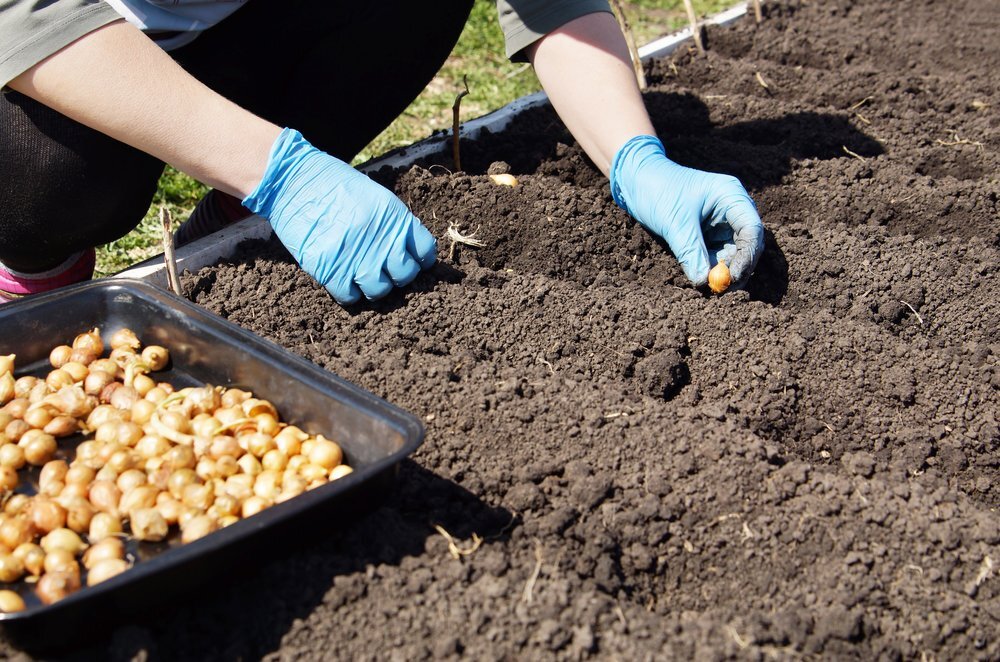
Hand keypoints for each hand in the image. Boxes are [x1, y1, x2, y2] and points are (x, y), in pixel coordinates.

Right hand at [243, 128, 435, 303]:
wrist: (293, 181)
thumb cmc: (334, 186)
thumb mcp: (375, 197)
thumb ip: (394, 224)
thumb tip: (408, 252)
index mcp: (395, 217)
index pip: (425, 251)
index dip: (420, 259)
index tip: (412, 260)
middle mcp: (380, 239)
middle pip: (405, 275)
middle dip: (398, 276)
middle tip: (385, 270)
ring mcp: (355, 256)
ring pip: (379, 290)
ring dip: (373, 286)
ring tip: (362, 275)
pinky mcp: (329, 269)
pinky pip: (349, 297)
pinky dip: (348, 293)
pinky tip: (343, 280)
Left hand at [609, 135, 763, 286]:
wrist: (637, 181)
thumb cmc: (658, 190)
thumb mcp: (675, 222)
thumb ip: (691, 251)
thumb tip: (704, 281)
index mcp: (731, 196)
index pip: (752, 229)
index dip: (748, 256)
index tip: (734, 277)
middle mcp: (732, 210)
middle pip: (748, 245)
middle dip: (737, 268)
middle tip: (722, 289)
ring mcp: (722, 224)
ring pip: (732, 255)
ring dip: (723, 272)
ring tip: (709, 286)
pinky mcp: (709, 236)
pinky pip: (717, 257)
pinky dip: (711, 269)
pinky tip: (702, 279)